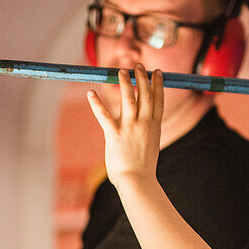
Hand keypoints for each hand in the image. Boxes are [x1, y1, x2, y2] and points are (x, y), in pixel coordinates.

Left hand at [86, 65, 163, 186]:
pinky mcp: (114, 134)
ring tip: (122, 71)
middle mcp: (144, 124)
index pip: (158, 100)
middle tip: (138, 66)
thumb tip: (143, 127)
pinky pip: (103, 115)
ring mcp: (130, 128)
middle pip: (145, 95)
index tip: (158, 72)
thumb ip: (147, 133)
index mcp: (154, 127)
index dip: (158, 84)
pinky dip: (96, 103)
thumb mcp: (150, 146)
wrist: (138, 182)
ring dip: (125, 83)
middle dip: (142, 78)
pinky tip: (90, 93)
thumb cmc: (143, 169)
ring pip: (128, 99)